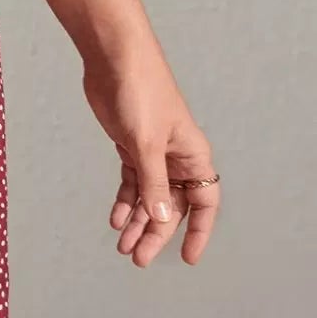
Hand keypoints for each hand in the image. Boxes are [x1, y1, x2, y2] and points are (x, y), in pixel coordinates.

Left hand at [81, 49, 219, 265]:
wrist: (113, 58)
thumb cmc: (140, 92)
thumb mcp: (146, 143)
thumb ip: (153, 182)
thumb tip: (160, 218)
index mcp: (193, 155)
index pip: (204, 203)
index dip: (198, 231)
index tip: (187, 257)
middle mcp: (177, 157)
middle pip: (171, 205)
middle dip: (156, 233)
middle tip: (138, 258)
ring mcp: (152, 152)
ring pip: (148, 196)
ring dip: (136, 221)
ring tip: (122, 245)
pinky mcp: (129, 144)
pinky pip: (131, 181)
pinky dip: (124, 201)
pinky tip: (115, 218)